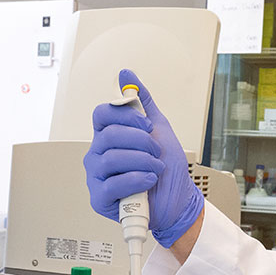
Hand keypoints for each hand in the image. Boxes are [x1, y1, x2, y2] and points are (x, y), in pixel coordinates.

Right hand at [83, 69, 205, 246]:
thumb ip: (141, 101)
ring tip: (155, 168)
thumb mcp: (159, 128)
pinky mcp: (100, 198)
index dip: (126, 116)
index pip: (102, 114)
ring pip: (111, 158)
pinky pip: (113, 184)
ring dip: (142, 161)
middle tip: (156, 150)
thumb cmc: (167, 169)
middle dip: (140, 141)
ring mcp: (97, 176)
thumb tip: (126, 74)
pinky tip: (148, 180)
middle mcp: (99, 154)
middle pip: (108, 134)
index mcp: (109, 136)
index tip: (146, 125)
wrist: (178, 200)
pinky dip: (136, 180)